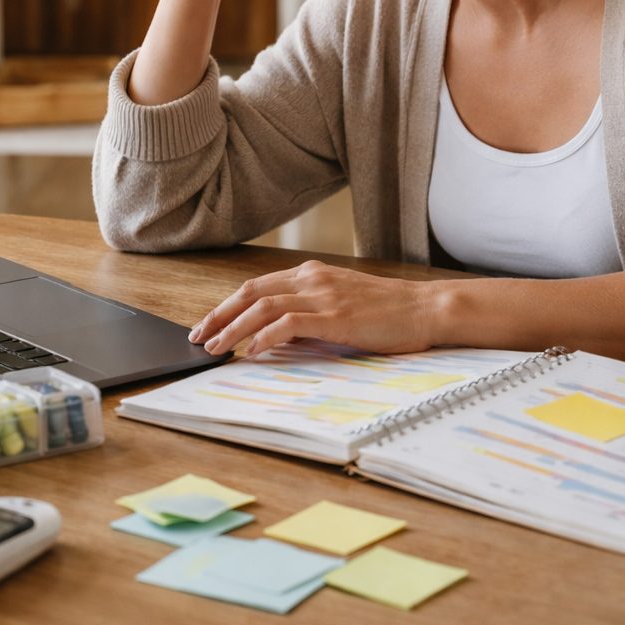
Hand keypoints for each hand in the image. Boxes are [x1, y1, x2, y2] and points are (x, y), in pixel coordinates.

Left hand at [188, 260, 439, 356]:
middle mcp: (312, 278)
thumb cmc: (387, 313)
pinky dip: (264, 336)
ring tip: (216, 348)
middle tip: (198, 337)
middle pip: (250, 292)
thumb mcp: (339, 307)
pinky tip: (251, 351)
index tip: (207, 324)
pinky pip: (288, 323)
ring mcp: (323, 295)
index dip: (227, 305)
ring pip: (263, 306)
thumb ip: (306, 316)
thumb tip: (272, 338)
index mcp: (311, 274)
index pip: (256, 286)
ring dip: (233, 328)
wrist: (426, 309)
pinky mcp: (335, 316)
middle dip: (219, 315)